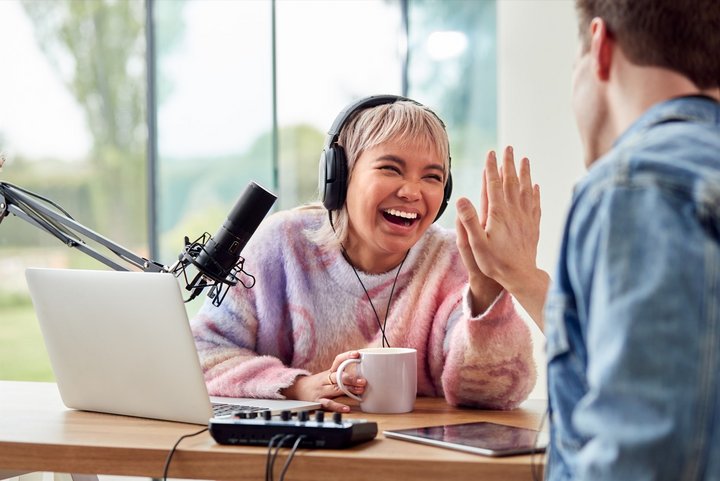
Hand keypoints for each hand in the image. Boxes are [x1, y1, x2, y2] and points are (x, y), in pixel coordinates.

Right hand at [280, 351, 365, 411]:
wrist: (297, 389)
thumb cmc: (318, 383)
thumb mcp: (328, 375)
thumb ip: (342, 375)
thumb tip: (363, 374)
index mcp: (329, 372)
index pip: (338, 360)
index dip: (347, 356)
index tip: (357, 354)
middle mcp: (325, 380)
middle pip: (338, 376)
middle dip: (351, 378)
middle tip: (363, 381)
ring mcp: (321, 390)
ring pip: (335, 389)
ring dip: (349, 390)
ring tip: (360, 391)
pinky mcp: (318, 401)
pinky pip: (329, 404)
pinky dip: (338, 406)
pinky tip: (346, 408)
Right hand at [456, 146, 548, 327]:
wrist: (521, 276)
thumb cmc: (496, 263)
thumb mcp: (476, 244)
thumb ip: (468, 221)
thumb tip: (461, 199)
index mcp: (498, 213)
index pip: (494, 184)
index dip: (492, 167)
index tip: (491, 153)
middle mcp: (514, 211)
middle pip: (511, 182)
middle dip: (509, 163)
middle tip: (509, 148)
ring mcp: (526, 218)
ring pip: (526, 189)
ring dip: (524, 173)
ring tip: (524, 160)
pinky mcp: (533, 226)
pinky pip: (535, 203)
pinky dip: (535, 192)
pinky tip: (535, 186)